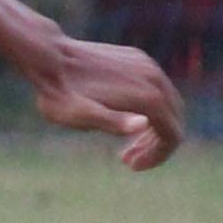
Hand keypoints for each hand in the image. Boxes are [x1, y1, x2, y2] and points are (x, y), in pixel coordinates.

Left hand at [25, 32, 184, 170]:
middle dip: (155, 145)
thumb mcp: (80, 115)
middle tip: (128, 160)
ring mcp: (147, 65)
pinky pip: (155, 88)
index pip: (173, 135)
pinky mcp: (137, 58)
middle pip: (173, 120)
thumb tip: (144, 124)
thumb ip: (113, 121)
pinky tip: (122, 116)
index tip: (133, 166)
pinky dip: (147, 108)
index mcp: (148, 96)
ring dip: (152, 128)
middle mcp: (155, 77)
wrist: (48, 56)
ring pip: (166, 103)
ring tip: (125, 148)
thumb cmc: (61, 93)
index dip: (158, 156)